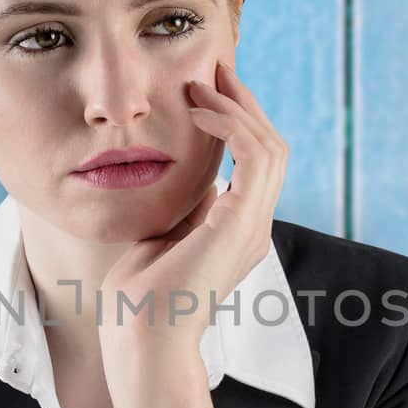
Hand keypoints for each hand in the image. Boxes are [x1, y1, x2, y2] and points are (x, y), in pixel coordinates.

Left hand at [97, 60, 289, 369]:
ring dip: (238, 107)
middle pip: (269, 148)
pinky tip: (200, 109)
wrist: (141, 339)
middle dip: (242, 104)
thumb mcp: (160, 237)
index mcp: (237, 232)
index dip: (234, 121)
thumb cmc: (137, 301)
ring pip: (270, 147)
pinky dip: (232, 124)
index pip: (252, 163)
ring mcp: (253, 227)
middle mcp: (253, 228)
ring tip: (204, 82)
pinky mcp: (243, 223)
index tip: (204, 88)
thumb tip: (184, 181)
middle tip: (213, 68)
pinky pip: (255, 156)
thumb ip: (180, 210)